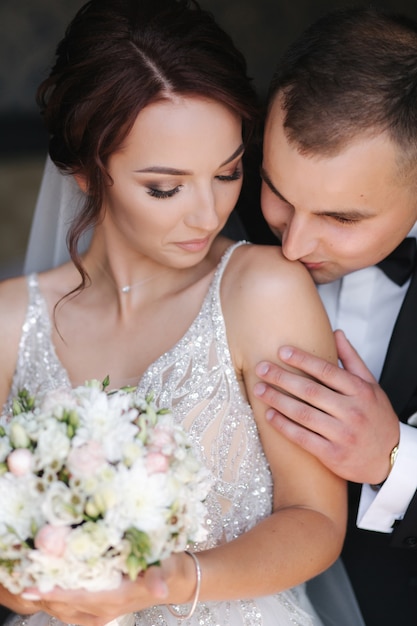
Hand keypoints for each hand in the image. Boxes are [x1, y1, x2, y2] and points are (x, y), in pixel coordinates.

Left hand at [21, 565, 168, 625]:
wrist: (173, 582)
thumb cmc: (165, 568)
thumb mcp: (163, 567)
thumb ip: (158, 577)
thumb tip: (160, 587)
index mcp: (115, 597)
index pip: (77, 595)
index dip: (55, 591)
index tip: (33, 584)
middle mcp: (103, 609)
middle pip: (64, 605)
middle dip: (44, 592)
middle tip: (26, 572)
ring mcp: (99, 613)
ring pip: (63, 609)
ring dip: (47, 596)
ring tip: (30, 578)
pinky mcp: (97, 611)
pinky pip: (69, 609)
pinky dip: (56, 599)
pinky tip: (48, 586)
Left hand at [254, 329, 399, 483]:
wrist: (390, 459)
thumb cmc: (377, 418)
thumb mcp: (371, 386)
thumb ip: (352, 359)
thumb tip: (336, 333)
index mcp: (360, 392)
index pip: (327, 371)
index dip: (302, 360)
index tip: (282, 351)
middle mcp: (352, 412)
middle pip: (310, 391)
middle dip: (282, 378)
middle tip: (261, 368)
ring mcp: (342, 435)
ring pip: (303, 414)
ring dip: (277, 400)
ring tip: (259, 389)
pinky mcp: (333, 455)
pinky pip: (303, 438)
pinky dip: (284, 426)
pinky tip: (269, 415)